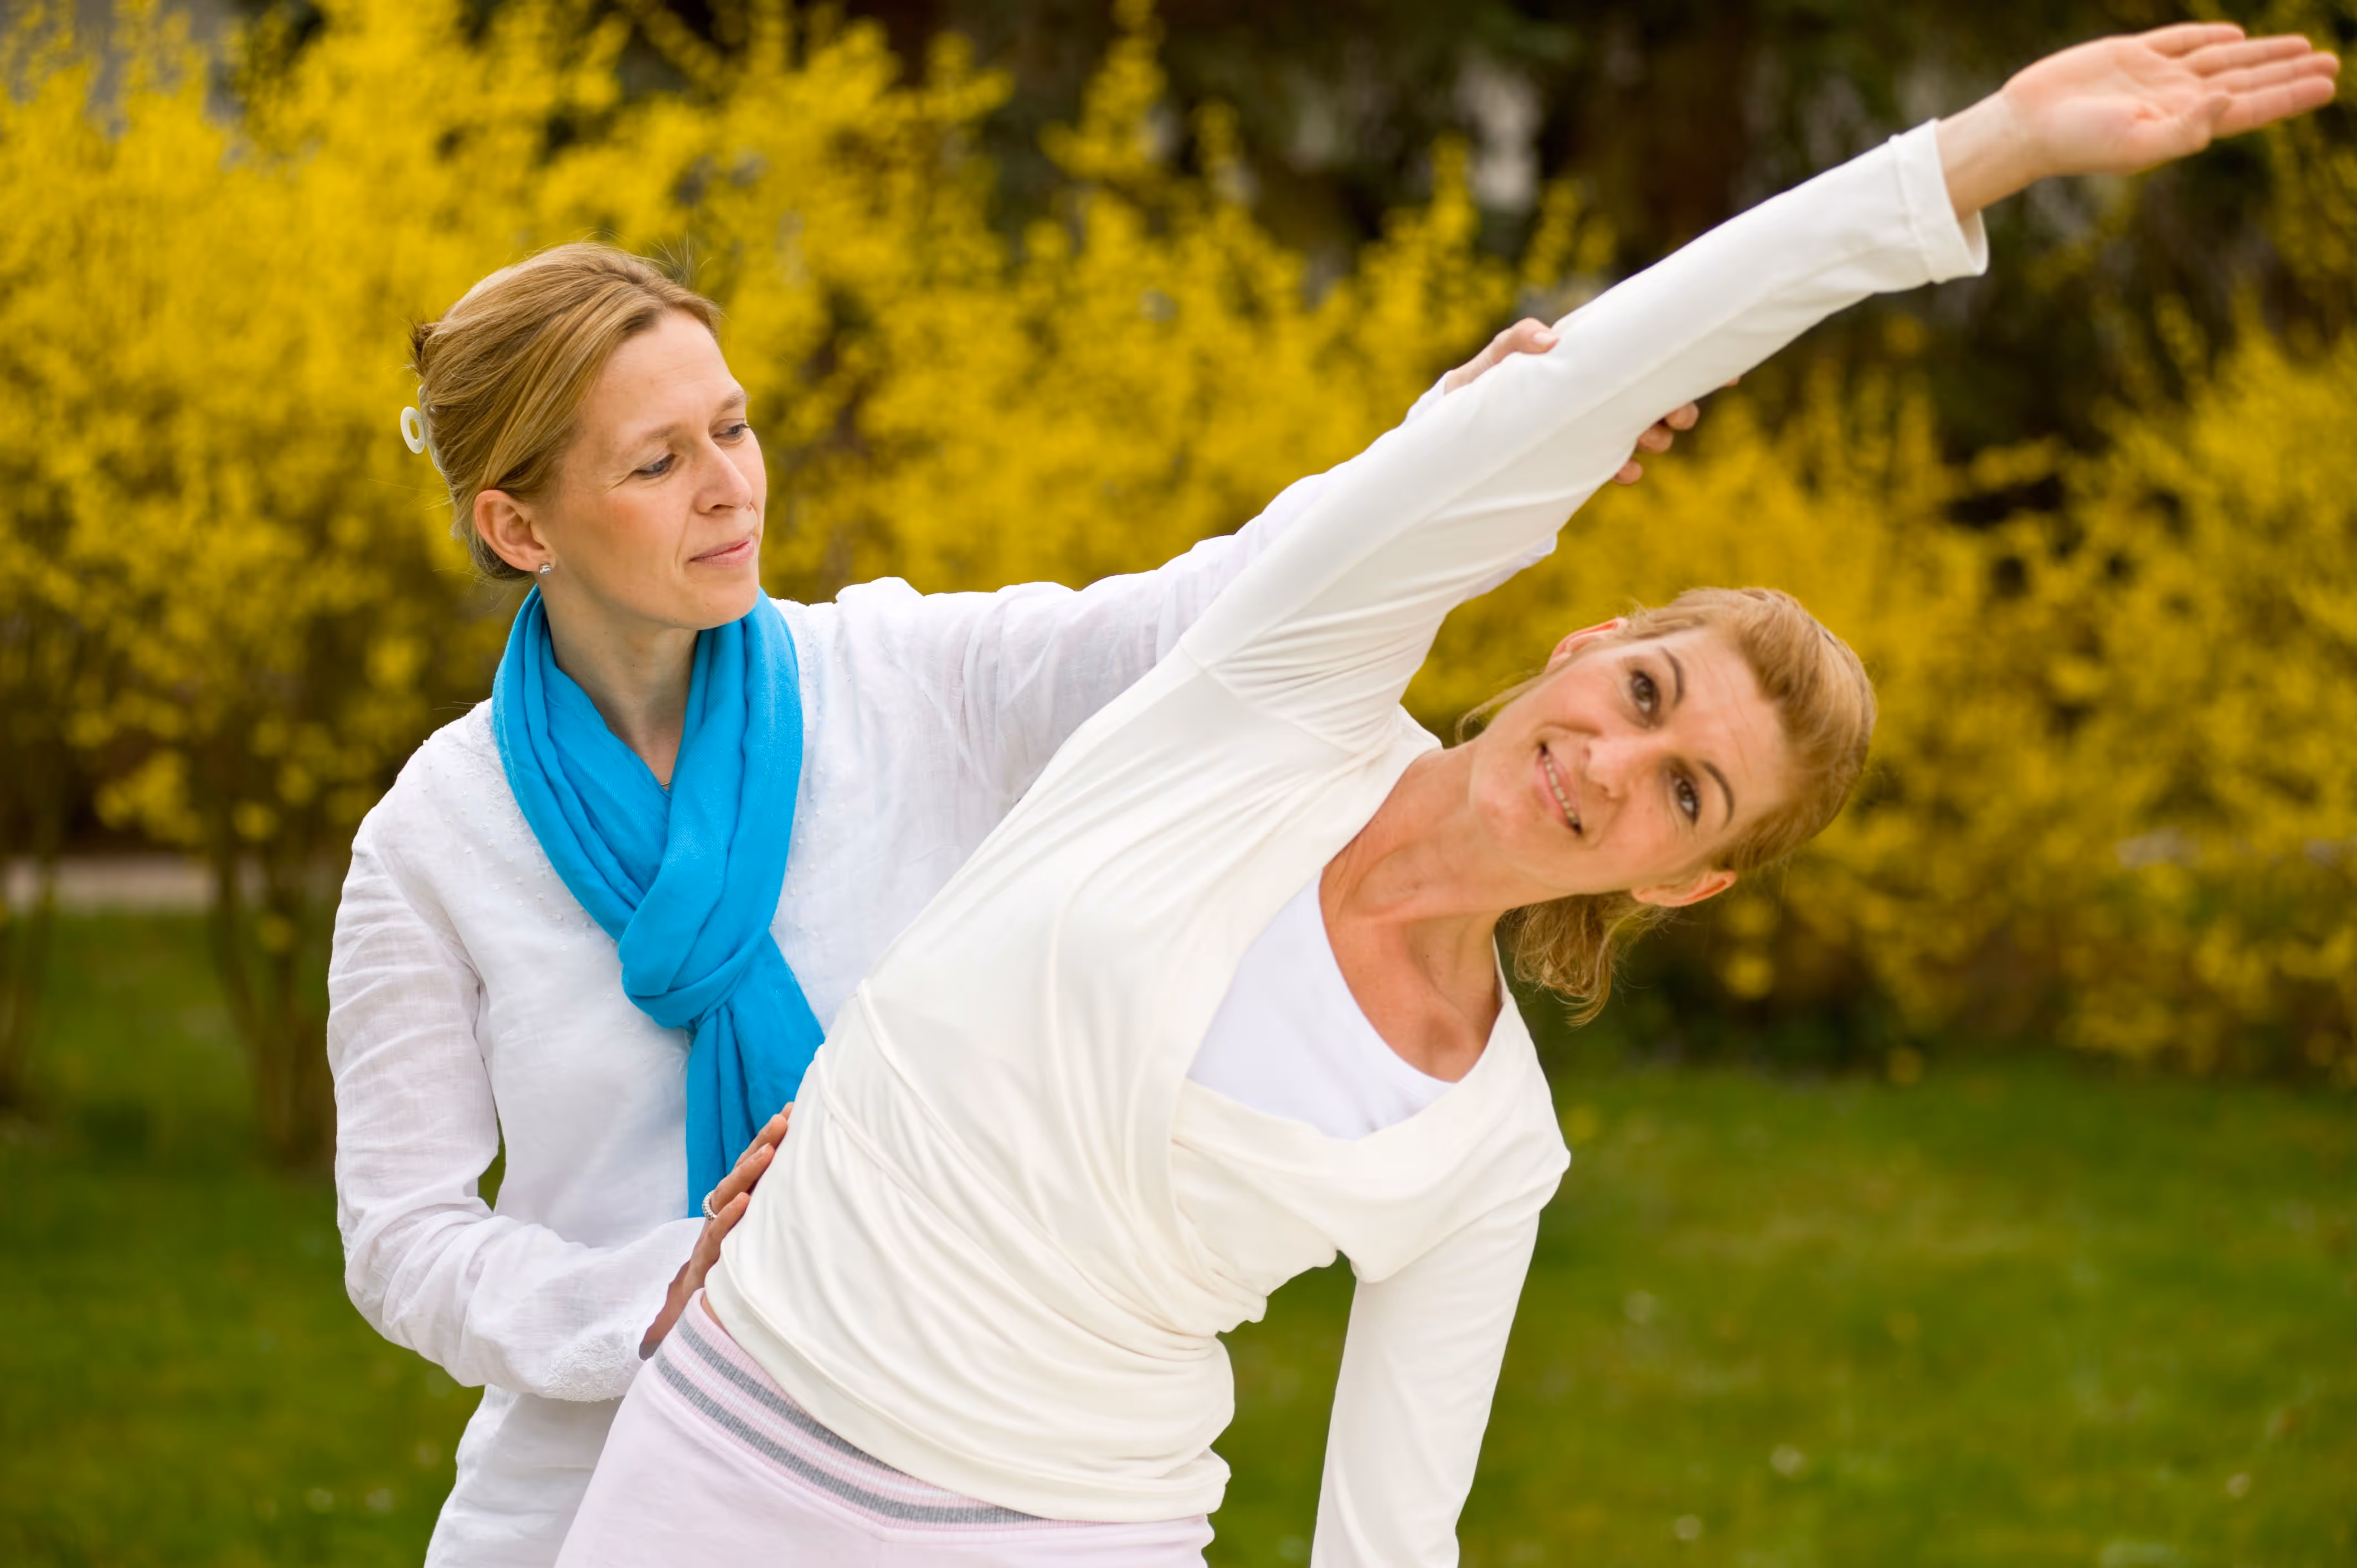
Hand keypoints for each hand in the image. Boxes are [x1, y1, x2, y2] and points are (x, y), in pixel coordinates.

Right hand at [639, 1104, 790, 1359]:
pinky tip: (744, 1202)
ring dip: (747, 1171)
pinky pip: (717, 1233)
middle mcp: (725, 1210)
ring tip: (768, 1151)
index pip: (755, 1161)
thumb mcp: (761, 1231)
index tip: (792, 1110)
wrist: (702, 1305)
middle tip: (784, 1119)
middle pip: (742, 1169)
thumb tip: (819, 1180)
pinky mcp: (708, 1257)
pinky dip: (730, 1216)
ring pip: (727, 1194)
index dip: (771, 1135)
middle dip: (763, 1142)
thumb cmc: (739, 1261)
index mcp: (740, 1200)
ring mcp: (714, 1231)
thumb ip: (778, 1204)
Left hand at [1445, 317, 1725, 484]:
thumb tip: (1549, 338)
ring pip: (1639, 428)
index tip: (1724, 371)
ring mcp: (1588, 428)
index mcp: (1586, 362)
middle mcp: (1594, 394)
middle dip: (1675, 405)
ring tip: (1652, 442)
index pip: (1644, 355)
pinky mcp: (1575, 460)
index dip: (1685, 360)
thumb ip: (1514, 344)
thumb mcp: (1492, 363)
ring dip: (1655, 434)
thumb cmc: (1474, 390)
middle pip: (1652, 395)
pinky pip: (1611, 463)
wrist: (1450, 439)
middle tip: (1679, 417)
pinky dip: (1623, 467)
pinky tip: (1629, 472)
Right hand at [1939, 23, 2338, 216]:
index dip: (2290, 95)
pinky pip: (2181, 42)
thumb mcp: (2135, 144)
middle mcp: (2176, 99)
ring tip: (2302, 48)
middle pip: (2246, 81)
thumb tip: (2228, 99)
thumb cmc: (2077, 143)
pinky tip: (2235, 37)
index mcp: (2183, 124)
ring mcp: (2155, 76)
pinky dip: (2210, 37)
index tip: (2327, 84)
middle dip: (2288, 72)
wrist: (2026, 125)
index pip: (2250, 108)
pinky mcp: (2130, 55)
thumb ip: (2186, 128)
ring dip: (2263, 54)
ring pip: (2224, 60)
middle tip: (2331, 63)